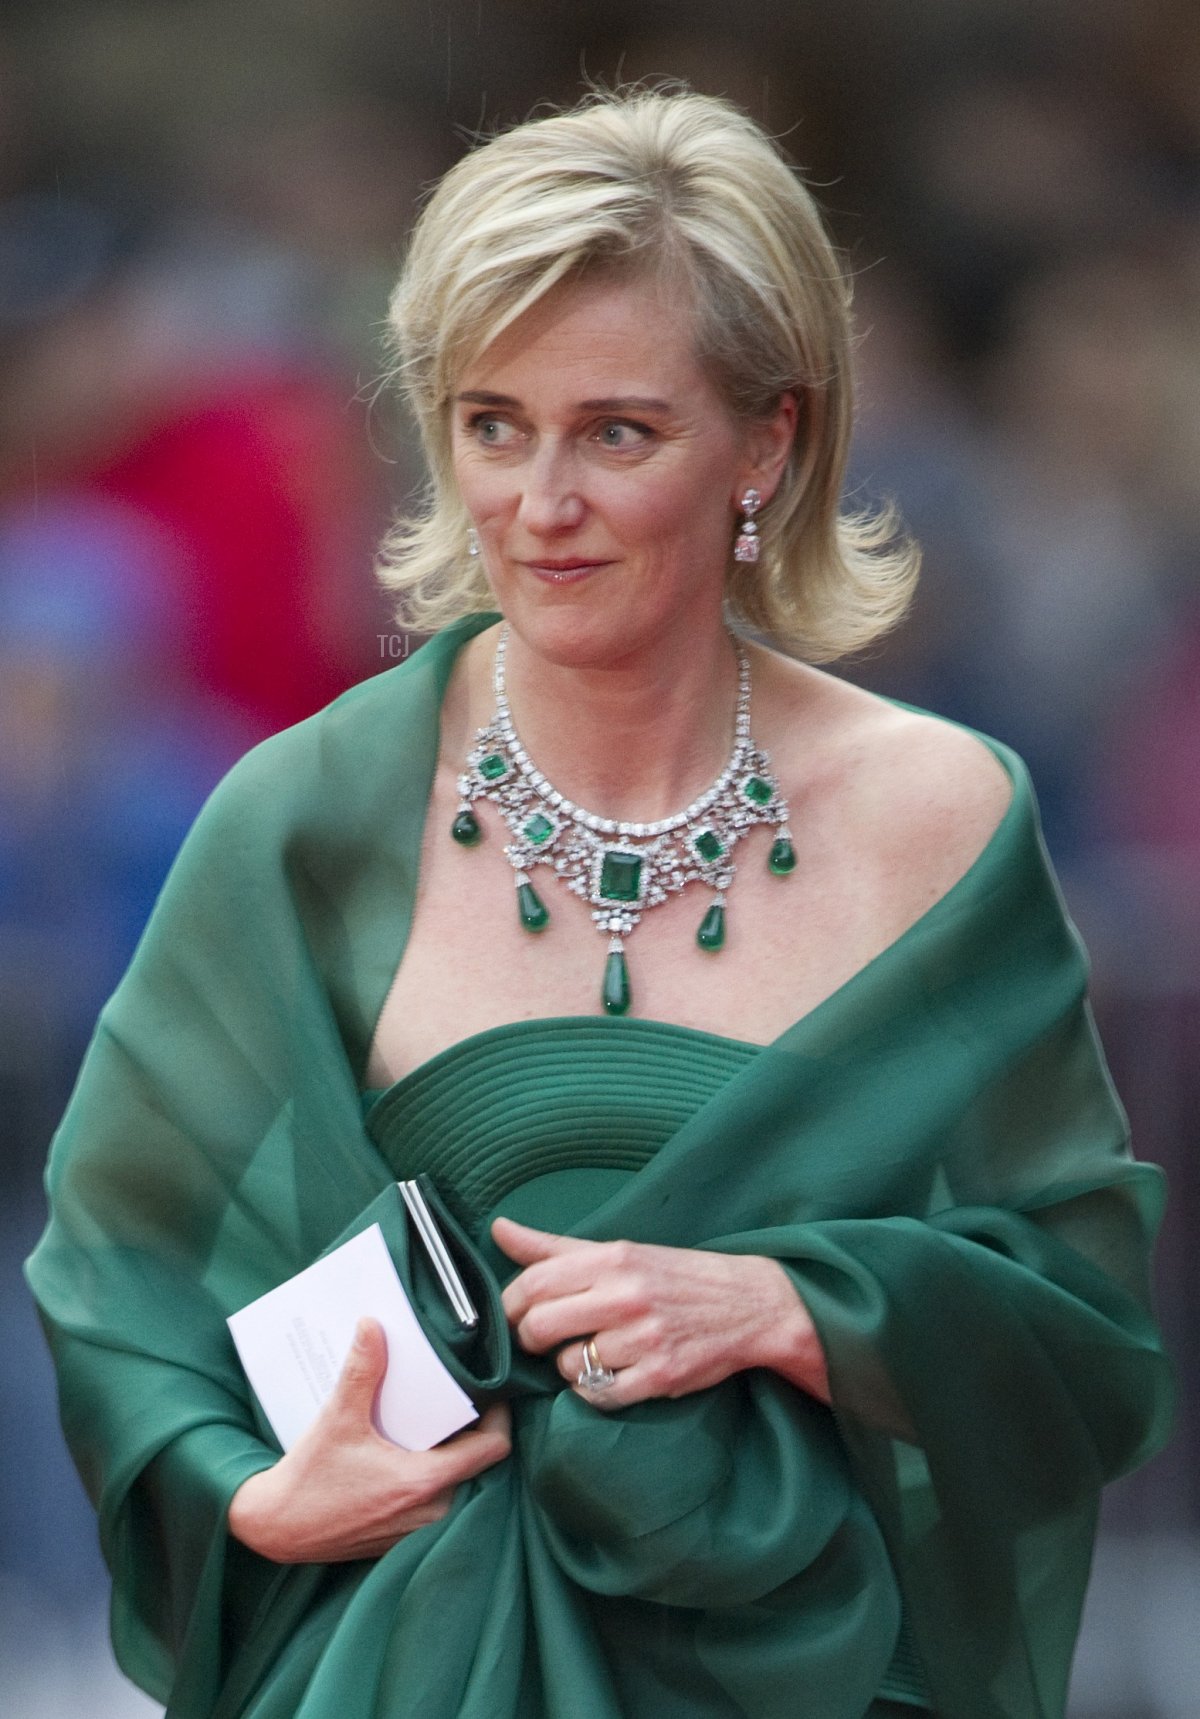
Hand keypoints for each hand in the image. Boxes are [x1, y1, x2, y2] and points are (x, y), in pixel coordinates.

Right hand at [227, 1318, 510, 1562]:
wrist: (275, 1529)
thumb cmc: (308, 1480)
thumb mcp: (337, 1419)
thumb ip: (361, 1371)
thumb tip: (373, 1325)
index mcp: (425, 1481)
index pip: (493, 1449)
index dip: (499, 1417)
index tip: (492, 1392)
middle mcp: (431, 1510)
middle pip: (476, 1464)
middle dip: (470, 1431)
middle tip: (457, 1397)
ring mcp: (417, 1528)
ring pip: (456, 1484)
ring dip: (449, 1454)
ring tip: (432, 1419)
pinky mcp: (401, 1537)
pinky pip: (433, 1501)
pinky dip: (429, 1475)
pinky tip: (408, 1450)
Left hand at [493, 1217, 828, 1409]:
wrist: (749, 1304)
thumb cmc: (674, 1276)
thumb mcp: (618, 1251)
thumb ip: (553, 1247)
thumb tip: (498, 1229)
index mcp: (613, 1258)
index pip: (532, 1283)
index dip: (511, 1306)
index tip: (517, 1314)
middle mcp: (626, 1295)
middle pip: (540, 1327)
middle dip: (530, 1339)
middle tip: (542, 1340)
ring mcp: (644, 1338)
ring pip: (568, 1365)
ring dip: (568, 1365)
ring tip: (590, 1352)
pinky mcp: (660, 1376)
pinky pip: (599, 1394)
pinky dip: (594, 1389)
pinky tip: (610, 1373)